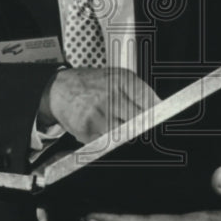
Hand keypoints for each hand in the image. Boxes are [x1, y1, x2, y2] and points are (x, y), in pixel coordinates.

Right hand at [40, 66, 158, 143]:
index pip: (150, 103)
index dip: (158, 116)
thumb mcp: (118, 78)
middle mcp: (111, 96)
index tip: (160, 122)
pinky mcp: (87, 130)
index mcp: (123, 80)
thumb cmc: (92, 84)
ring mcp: (98, 114)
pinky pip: (107, 142)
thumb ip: (139, 93)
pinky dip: (107, 138)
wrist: (60, 88)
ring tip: (116, 123)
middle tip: (141, 127)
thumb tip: (160, 110)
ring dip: (125, 134)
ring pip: (124, 135)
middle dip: (142, 127)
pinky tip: (101, 127)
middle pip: (139, 122)